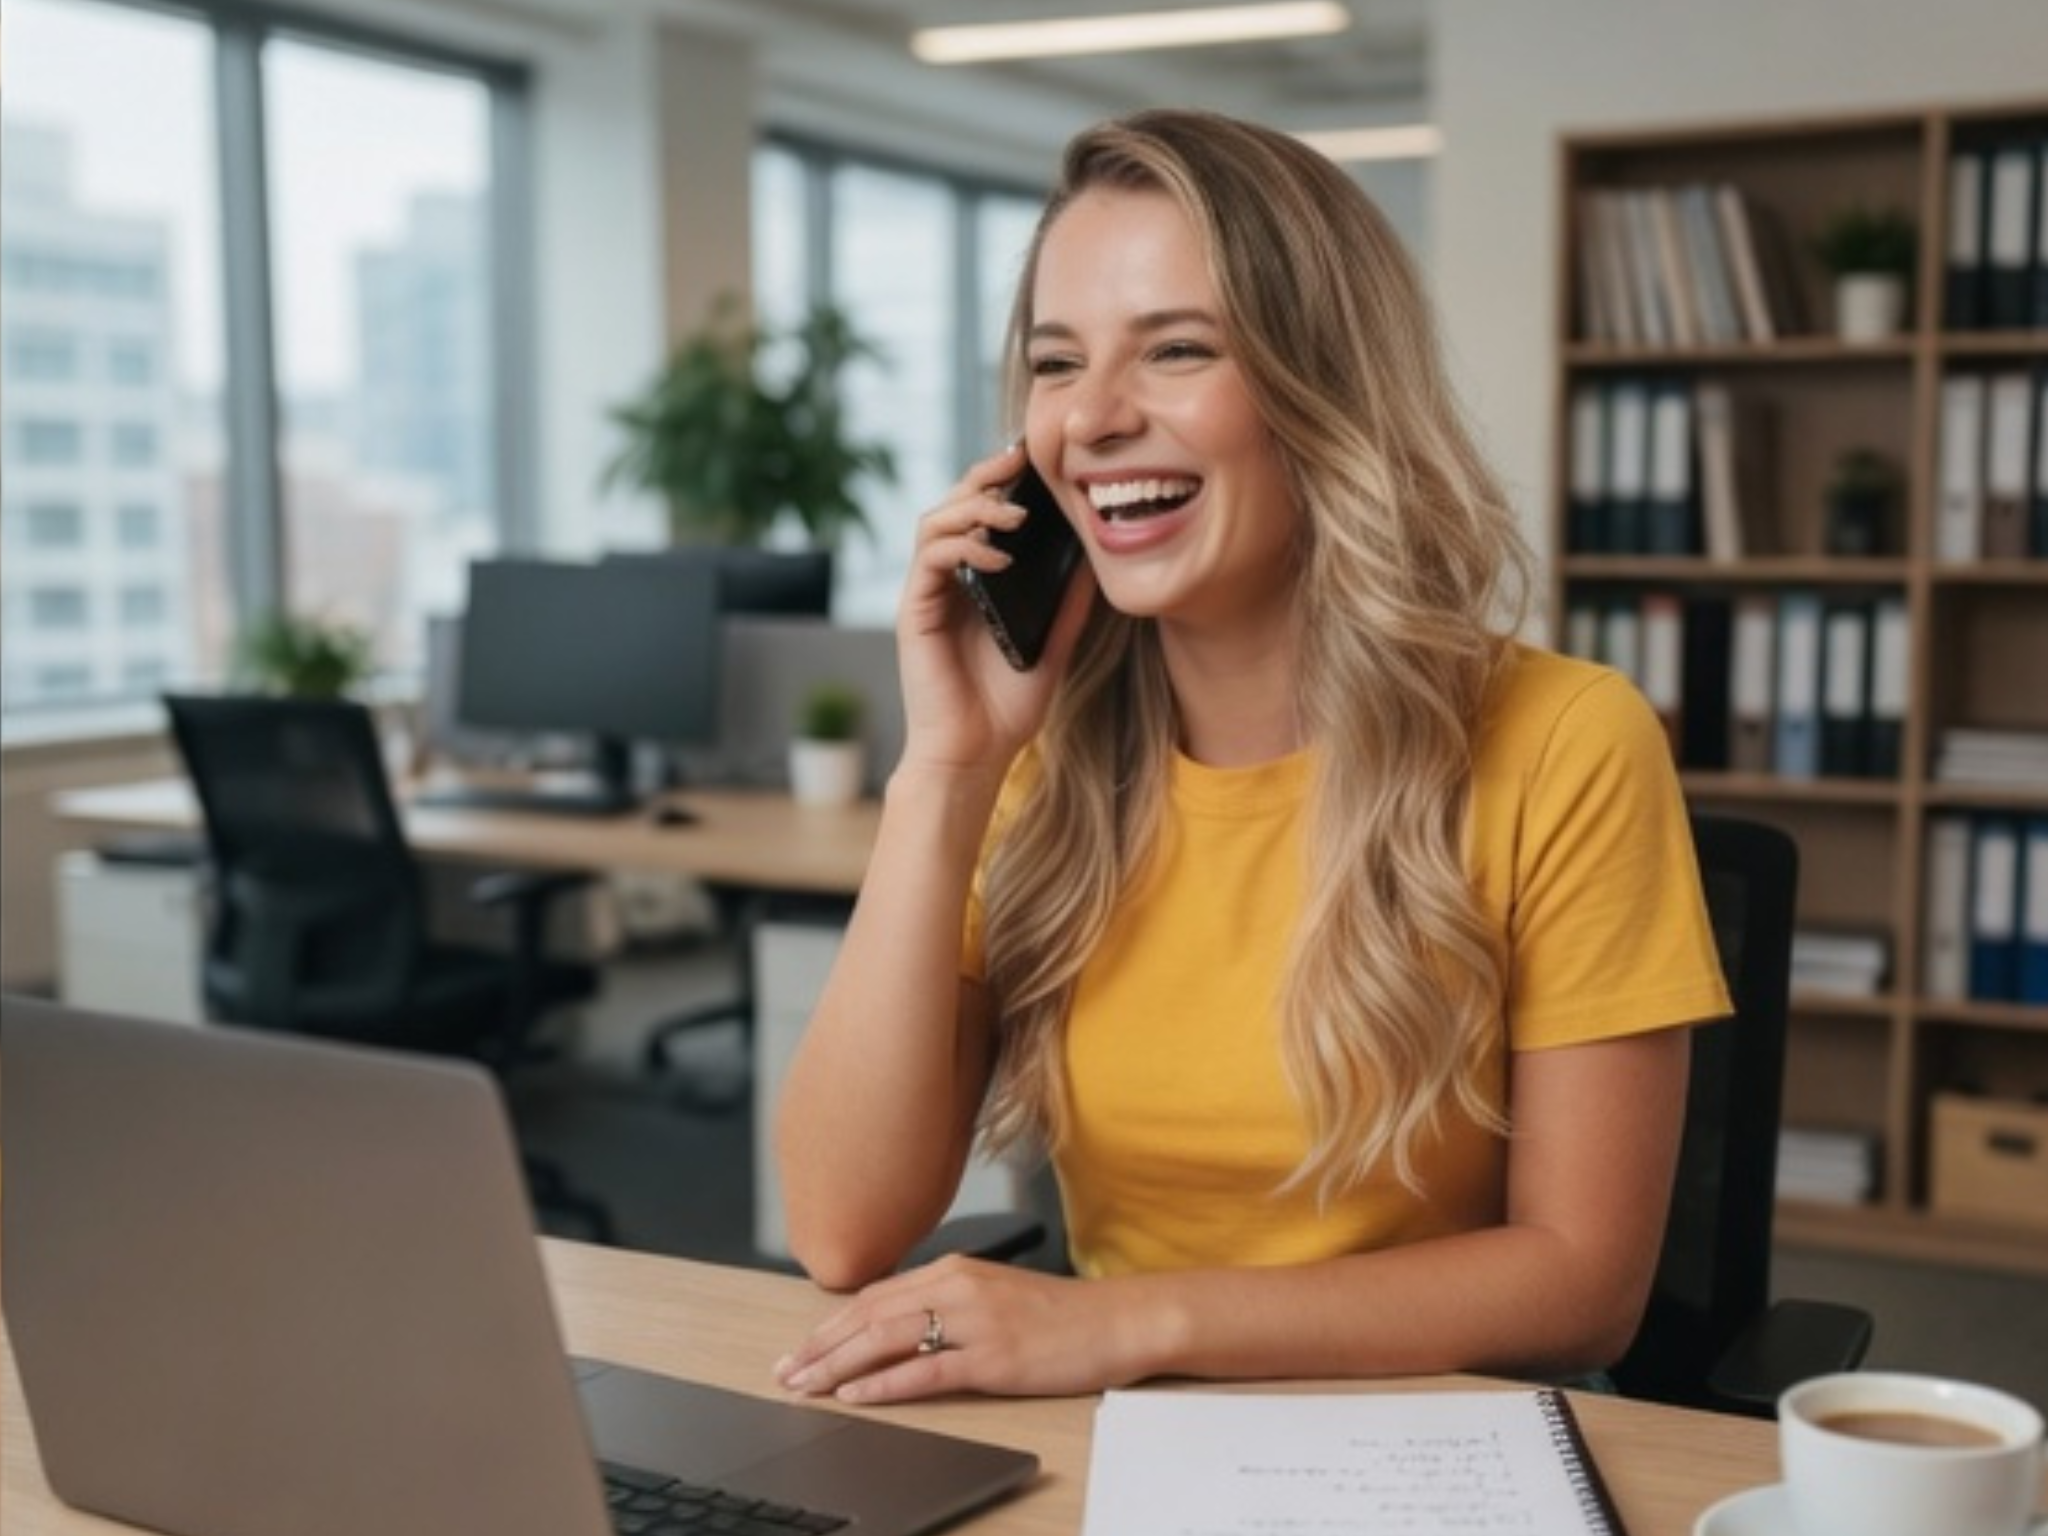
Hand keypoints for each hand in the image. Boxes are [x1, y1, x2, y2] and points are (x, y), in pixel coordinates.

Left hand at [774, 1255, 1145, 1403]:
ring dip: (838, 1364)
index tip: (799, 1348)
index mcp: (955, 1269)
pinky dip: (884, 1384)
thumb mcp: (994, 1295)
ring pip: (888, 1338)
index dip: (830, 1324)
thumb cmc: (1060, 1315)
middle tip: (785, 1371)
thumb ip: (946, 1303)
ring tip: (806, 1385)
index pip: (875, 1295)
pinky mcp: (994, 1356)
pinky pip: (926, 1371)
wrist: (1118, 1321)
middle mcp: (958, 1286)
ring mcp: (976, 1321)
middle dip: (820, 1345)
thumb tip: (895, 1328)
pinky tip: (857, 1396)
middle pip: (870, 1314)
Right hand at [894, 445, 1094, 777]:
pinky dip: (961, 546)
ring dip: (974, 508)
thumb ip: (1068, 603)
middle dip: (985, 476)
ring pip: (935, 521)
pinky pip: (929, 559)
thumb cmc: (1008, 707)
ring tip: (1015, 514)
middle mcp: (947, 580)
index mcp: (976, 583)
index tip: (1035, 461)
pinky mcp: (915, 612)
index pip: (981, 515)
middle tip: (1020, 460)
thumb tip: (1096, 559)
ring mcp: (928, 594)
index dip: (1002, 483)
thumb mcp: (1054, 644)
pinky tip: (997, 556)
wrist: (976, 754)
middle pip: (954, 505)